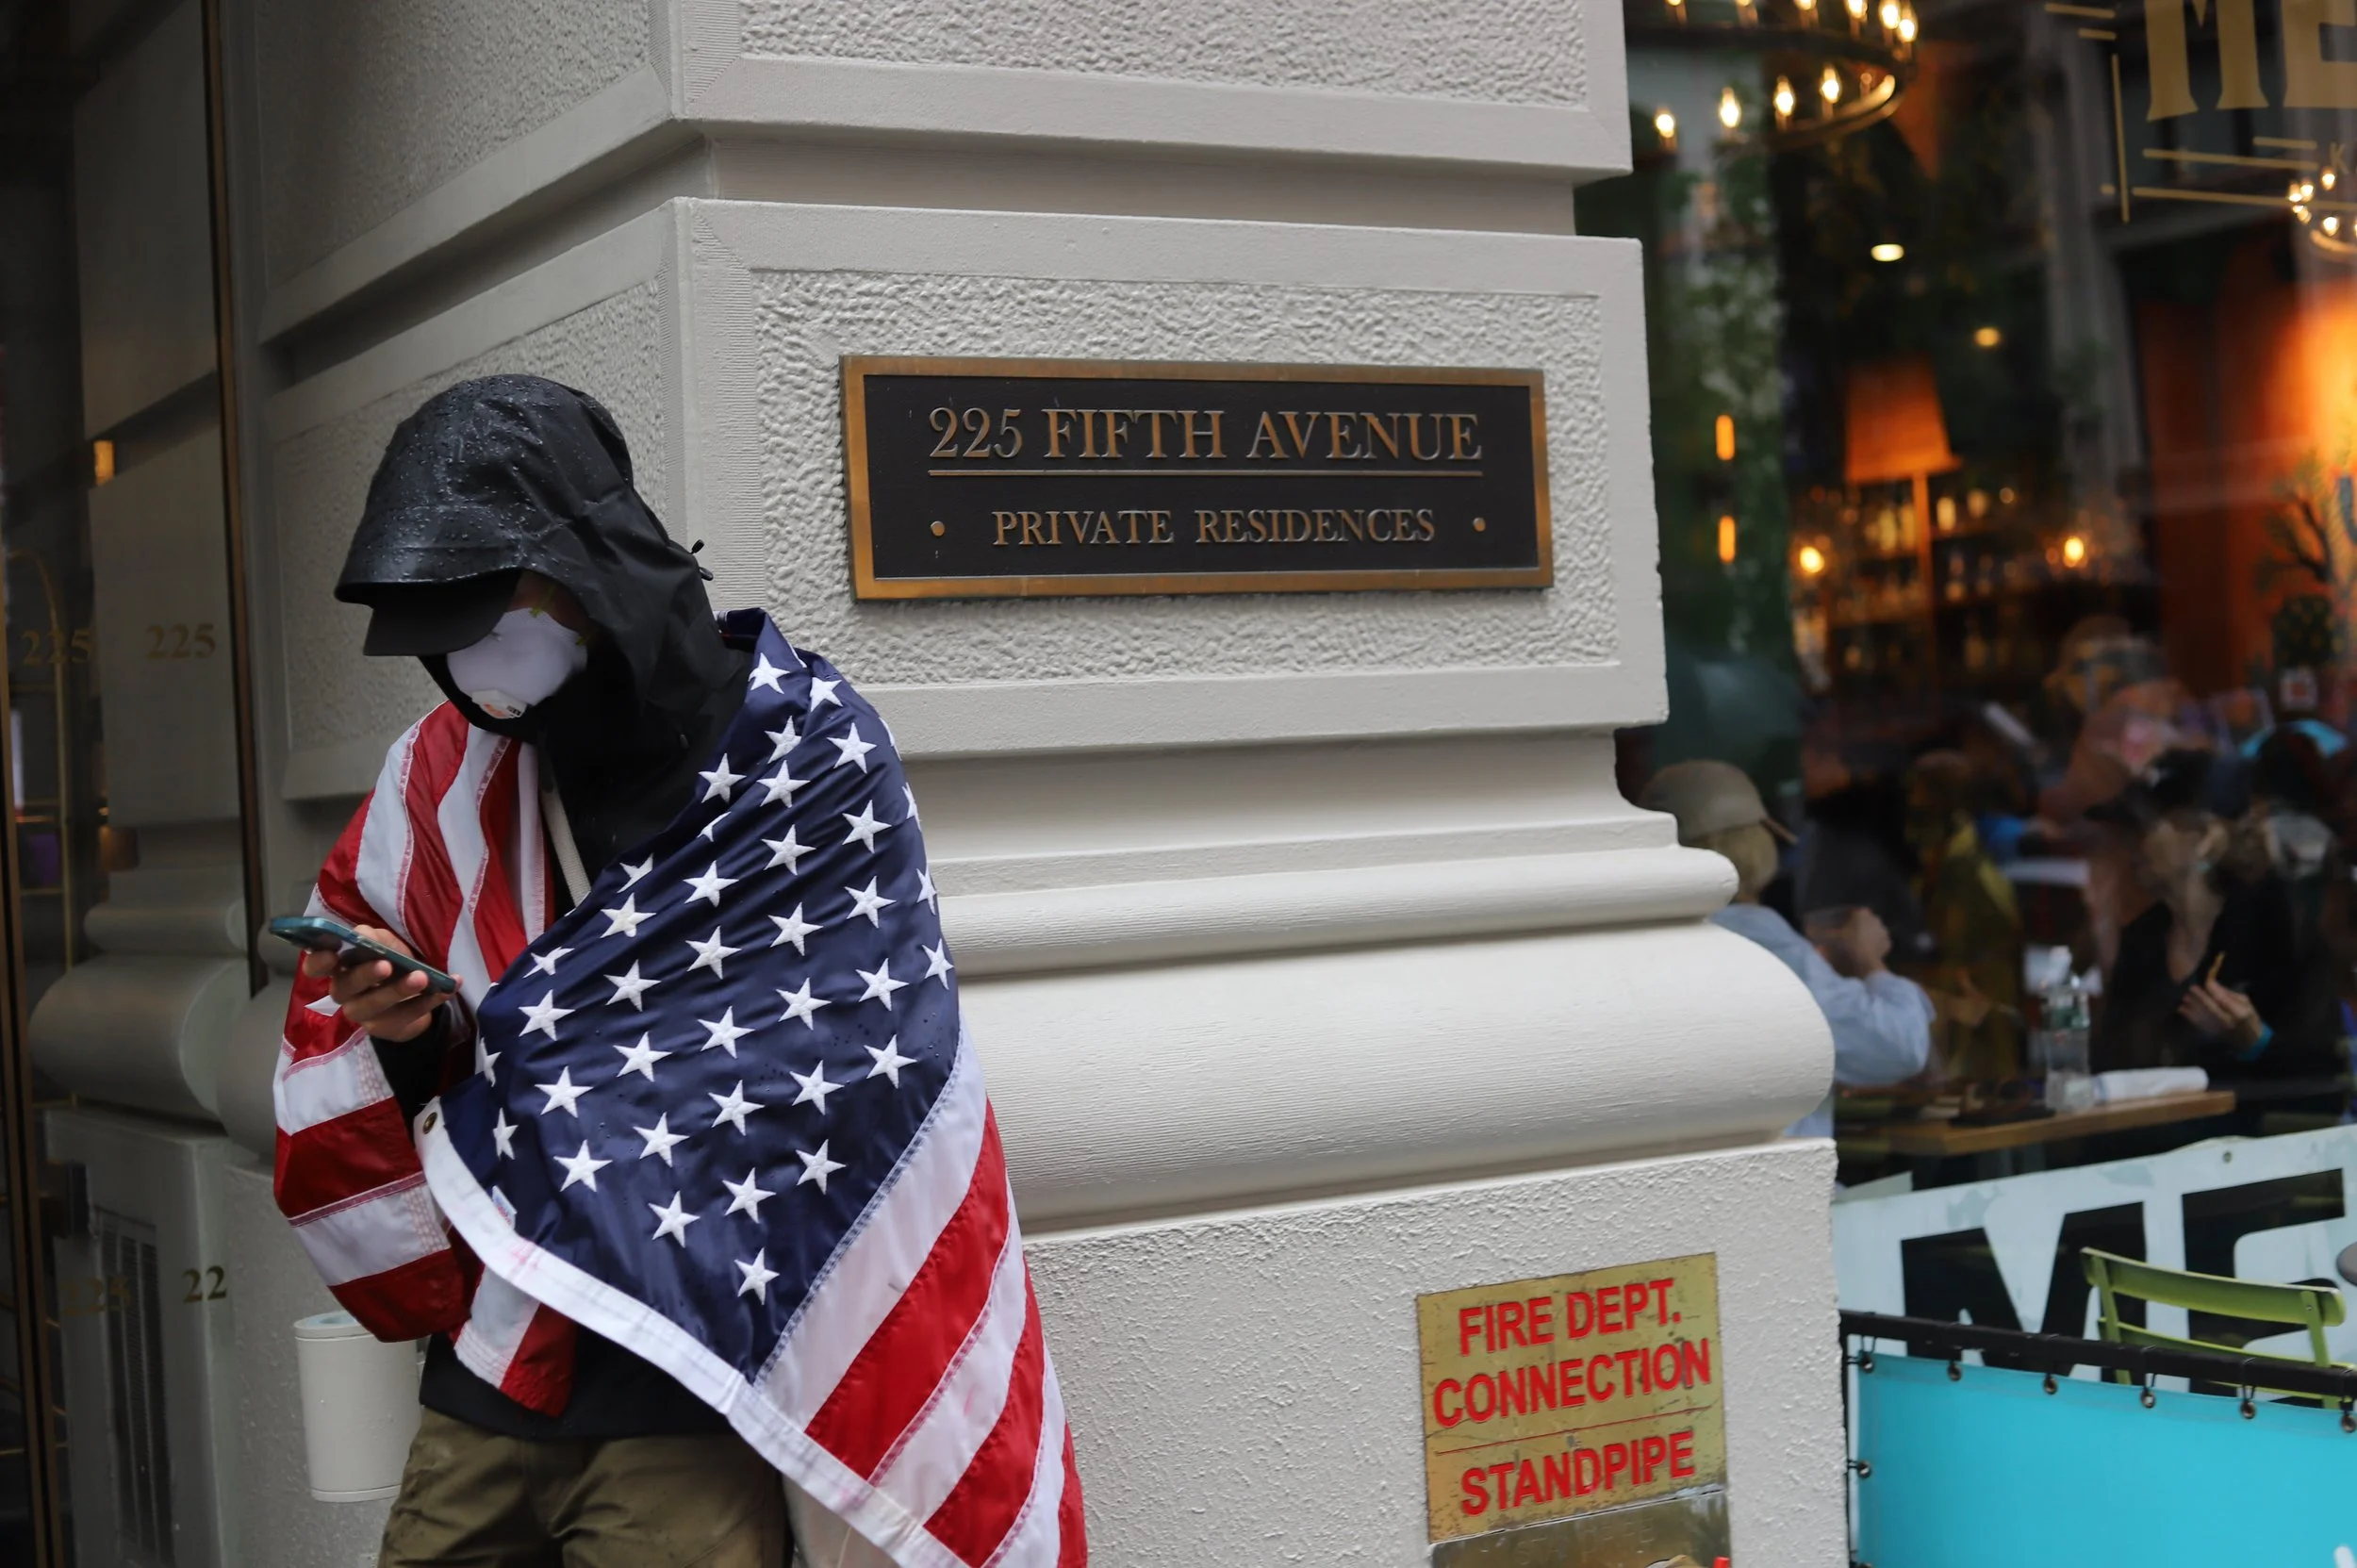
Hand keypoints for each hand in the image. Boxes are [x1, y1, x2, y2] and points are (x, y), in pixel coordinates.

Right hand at [300, 925, 440, 1042]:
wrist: (415, 995)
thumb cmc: (392, 963)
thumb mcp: (386, 945)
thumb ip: (375, 938)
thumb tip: (362, 932)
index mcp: (339, 968)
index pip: (315, 967)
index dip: (318, 962)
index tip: (331, 954)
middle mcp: (345, 993)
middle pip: (346, 987)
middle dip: (366, 975)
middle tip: (387, 965)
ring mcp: (364, 1014)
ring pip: (375, 1006)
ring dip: (399, 991)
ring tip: (422, 977)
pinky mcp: (387, 1028)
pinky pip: (407, 1015)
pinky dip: (430, 1000)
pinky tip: (448, 987)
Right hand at [1820, 908, 1892, 977]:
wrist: (1865, 964)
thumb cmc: (1847, 946)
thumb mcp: (1831, 938)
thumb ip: (1820, 933)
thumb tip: (1808, 929)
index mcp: (1861, 913)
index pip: (1853, 912)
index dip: (1846, 919)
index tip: (1840, 926)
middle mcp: (1875, 918)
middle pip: (1864, 920)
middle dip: (1857, 926)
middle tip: (1848, 935)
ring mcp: (1883, 931)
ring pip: (1873, 930)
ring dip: (1867, 935)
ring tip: (1857, 944)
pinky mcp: (1888, 942)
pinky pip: (1880, 941)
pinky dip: (1874, 944)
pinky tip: (1867, 950)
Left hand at [2178, 979, 2263, 1051]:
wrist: (2249, 1040)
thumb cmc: (2249, 1018)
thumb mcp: (2245, 1003)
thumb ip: (2229, 994)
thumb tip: (2213, 984)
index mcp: (2239, 1013)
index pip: (2223, 999)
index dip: (2213, 989)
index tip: (2207, 980)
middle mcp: (2228, 1022)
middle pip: (2211, 1008)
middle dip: (2200, 997)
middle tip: (2191, 988)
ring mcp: (2219, 1029)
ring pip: (2202, 1016)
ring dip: (2191, 1006)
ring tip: (2185, 997)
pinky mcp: (2212, 1034)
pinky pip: (2198, 1024)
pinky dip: (2189, 1016)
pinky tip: (2182, 1009)